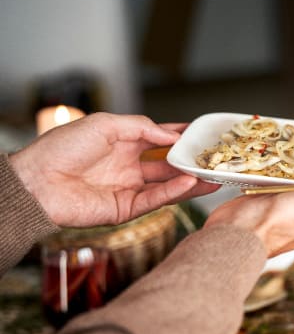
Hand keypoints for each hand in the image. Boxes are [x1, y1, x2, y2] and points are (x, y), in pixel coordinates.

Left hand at [9, 113, 218, 226]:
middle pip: (168, 165)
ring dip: (191, 180)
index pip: (159, 139)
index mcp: (122, 144)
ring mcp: (128, 188)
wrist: (36, 182)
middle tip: (216, 158)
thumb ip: (141, 127)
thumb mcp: (104, 124)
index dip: (181, 137)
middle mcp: (128, 167)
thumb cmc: (61, 148)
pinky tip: (190, 183)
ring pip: (168, 185)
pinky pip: (155, 200)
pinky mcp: (125, 209)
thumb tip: (169, 135)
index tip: (204, 134)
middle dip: (192, 161)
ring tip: (214, 175)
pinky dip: (174, 192)